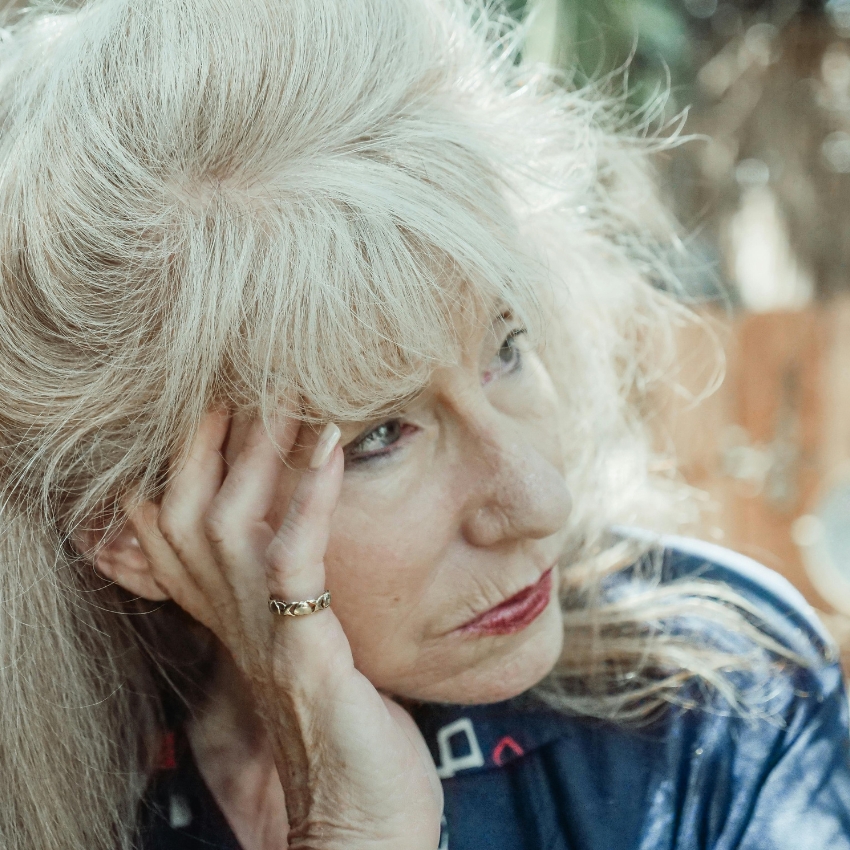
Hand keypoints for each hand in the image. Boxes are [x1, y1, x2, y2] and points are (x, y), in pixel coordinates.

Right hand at [132, 411, 442, 848]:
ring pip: (234, 518)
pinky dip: (311, 498)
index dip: (192, 451)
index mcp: (228, 608)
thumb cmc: (343, 727)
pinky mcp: (303, 651)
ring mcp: (261, 632)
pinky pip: (295, 558)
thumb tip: (310, 527)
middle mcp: (227, 615)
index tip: (222, 389)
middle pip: (194, 503)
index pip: (180, 513)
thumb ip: (293, 587)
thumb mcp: (305, 643)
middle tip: (254, 367)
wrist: (354, 821)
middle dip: (217, 432)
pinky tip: (333, 448)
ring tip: (293, 389)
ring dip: (264, 450)